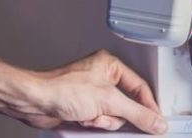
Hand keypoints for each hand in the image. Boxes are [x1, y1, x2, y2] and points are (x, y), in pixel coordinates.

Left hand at [13, 50, 168, 133]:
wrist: (35, 102)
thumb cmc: (61, 89)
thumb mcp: (108, 102)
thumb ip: (136, 113)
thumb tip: (156, 122)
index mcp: (110, 66)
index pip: (140, 87)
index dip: (149, 106)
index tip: (156, 122)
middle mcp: (101, 77)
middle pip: (127, 105)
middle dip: (117, 115)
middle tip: (110, 118)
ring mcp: (91, 94)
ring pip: (114, 116)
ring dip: (103, 121)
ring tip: (91, 118)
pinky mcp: (83, 108)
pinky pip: (100, 121)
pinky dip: (94, 125)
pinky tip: (83, 121)